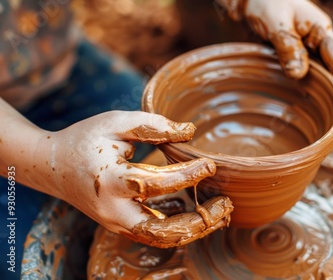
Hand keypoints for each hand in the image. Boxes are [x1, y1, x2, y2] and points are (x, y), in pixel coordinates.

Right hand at [34, 111, 232, 247]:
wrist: (55, 167)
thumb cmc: (86, 140)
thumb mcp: (115, 122)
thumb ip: (152, 125)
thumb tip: (190, 131)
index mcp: (108, 182)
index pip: (153, 184)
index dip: (185, 176)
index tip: (210, 164)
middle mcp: (113, 211)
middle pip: (161, 231)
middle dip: (198, 222)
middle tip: (226, 203)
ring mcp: (118, 224)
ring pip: (162, 239)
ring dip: (195, 230)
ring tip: (221, 213)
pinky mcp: (123, 226)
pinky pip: (157, 234)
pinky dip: (182, 228)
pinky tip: (203, 214)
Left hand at [219, 0, 332, 105]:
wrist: (251, 0)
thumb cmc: (266, 3)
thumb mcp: (276, 23)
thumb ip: (288, 47)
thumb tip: (298, 74)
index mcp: (318, 28)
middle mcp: (317, 40)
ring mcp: (306, 49)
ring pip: (321, 71)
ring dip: (327, 88)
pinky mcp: (294, 56)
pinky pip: (306, 72)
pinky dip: (309, 85)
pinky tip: (313, 100)